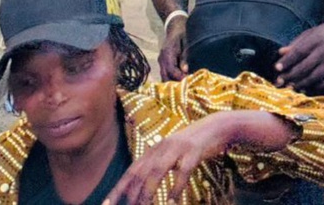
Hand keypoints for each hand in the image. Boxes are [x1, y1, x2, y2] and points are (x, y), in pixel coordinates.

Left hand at [102, 114, 228, 204]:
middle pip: (141, 172)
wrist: (216, 126)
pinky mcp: (194, 150)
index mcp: (155, 149)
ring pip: (157, 171)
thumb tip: (140, 188)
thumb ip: (156, 166)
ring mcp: (178, 147)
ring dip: (149, 191)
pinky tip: (172, 201)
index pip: (131, 171)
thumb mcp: (171, 154)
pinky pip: (183, 171)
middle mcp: (162, 147)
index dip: (119, 188)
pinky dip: (176, 187)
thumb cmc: (192, 145)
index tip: (107, 204)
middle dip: (132, 194)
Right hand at [158, 16, 187, 81]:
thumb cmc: (183, 32)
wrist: (175, 25)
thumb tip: (185, 70)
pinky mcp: (162, 62)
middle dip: (175, 84)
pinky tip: (179, 82)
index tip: (188, 82)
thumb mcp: (186, 42)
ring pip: (164, 76)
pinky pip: (165, 73)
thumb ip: (185, 56)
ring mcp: (161, 60)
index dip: (179, 78)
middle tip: (186, 88)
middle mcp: (162, 58)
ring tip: (183, 87)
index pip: (171, 70)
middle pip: (165, 76)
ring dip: (172, 83)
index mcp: (167, 53)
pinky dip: (171, 79)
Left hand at [276, 19, 323, 91]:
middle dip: (290, 76)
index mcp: (315, 39)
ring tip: (290, 87)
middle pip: (305, 66)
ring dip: (300, 83)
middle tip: (279, 82)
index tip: (276, 68)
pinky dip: (315, 87)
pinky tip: (305, 89)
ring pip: (314, 76)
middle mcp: (322, 51)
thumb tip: (280, 53)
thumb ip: (295, 43)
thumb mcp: (309, 33)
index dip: (287, 60)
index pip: (298, 51)